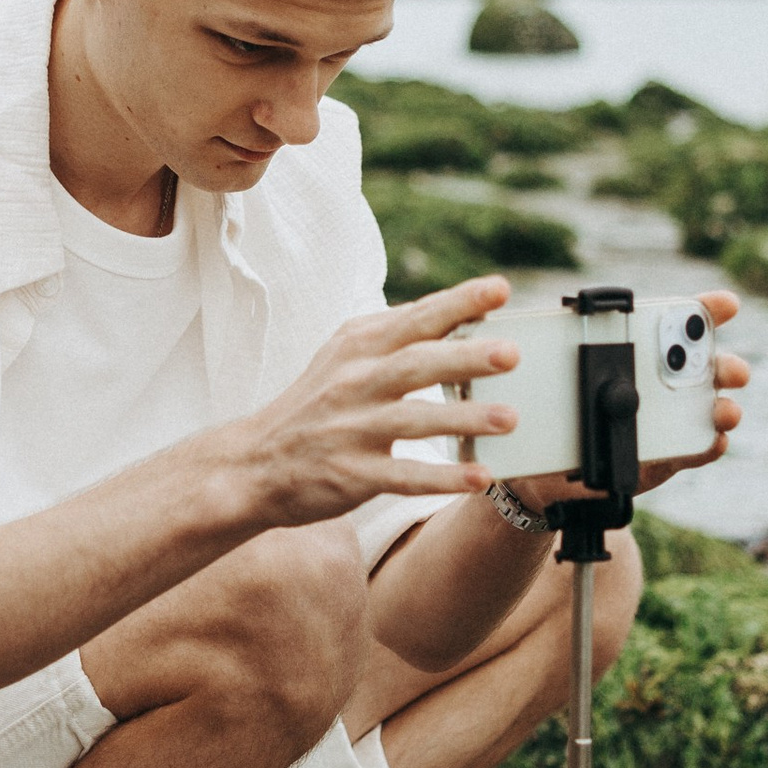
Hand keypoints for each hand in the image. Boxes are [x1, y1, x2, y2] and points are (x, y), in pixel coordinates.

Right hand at [236, 275, 520, 527]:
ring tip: (510, 418)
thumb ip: (397, 335)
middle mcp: (354, 382)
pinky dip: (442, 476)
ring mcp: (351, 429)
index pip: (415, 318)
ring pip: (412, 419)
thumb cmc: (317, 404)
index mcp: (358, 347)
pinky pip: (403, 475)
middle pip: (415, 364)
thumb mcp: (346, 357)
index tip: (500, 289)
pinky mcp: (351, 474)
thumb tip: (463, 311)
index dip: (458, 302)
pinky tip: (481, 478)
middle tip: (512, 353)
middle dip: (465, 357)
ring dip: (462, 418)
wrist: (255, 464)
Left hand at [508, 290, 747, 515]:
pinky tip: (714, 439)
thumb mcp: (558, 376)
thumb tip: (572, 318)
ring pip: (715, 407)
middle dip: (727, 365)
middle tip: (729, 370)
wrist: (550, 468)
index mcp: (647, 350)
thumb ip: (571, 348)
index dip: (708, 310)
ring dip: (726, 407)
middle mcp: (670, 381)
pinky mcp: (673, 455)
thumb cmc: (557, 410)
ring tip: (723, 410)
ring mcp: (677, 418)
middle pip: (711, 367)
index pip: (683, 322)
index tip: (727, 304)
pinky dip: (712, 444)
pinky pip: (701, 448)